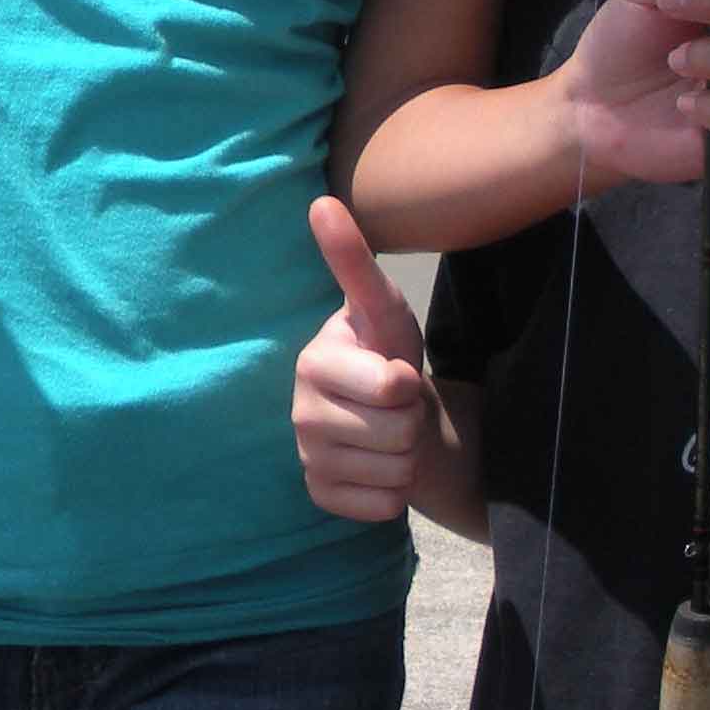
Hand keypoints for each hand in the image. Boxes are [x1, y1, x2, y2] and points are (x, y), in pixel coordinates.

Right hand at [291, 198, 432, 521]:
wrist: (387, 411)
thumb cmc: (383, 349)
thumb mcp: (380, 305)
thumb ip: (353, 260)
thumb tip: (322, 202)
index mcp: (311, 363)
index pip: (391, 388)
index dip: (408, 382)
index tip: (393, 368)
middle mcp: (299, 414)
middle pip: (397, 433)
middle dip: (411, 420)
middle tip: (395, 403)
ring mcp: (307, 459)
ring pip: (394, 473)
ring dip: (406, 453)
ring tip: (388, 428)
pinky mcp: (320, 498)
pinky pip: (383, 508)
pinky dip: (395, 491)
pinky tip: (379, 464)